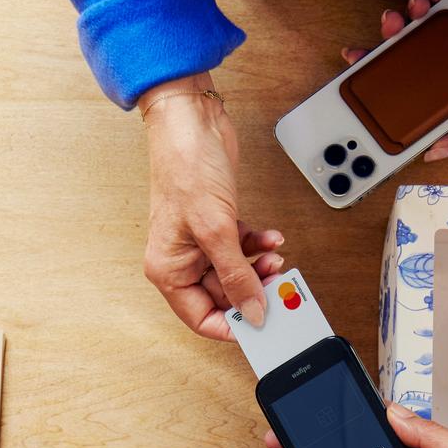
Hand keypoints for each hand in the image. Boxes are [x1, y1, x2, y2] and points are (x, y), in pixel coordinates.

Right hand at [140, 74, 286, 340]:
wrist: (192, 123)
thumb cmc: (185, 168)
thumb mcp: (216, 231)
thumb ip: (236, 276)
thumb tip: (252, 312)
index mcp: (169, 270)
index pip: (201, 317)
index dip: (232, 324)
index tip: (261, 324)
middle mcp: (183, 260)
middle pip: (224, 296)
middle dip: (253, 289)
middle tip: (278, 285)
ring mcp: (202, 241)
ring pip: (238, 272)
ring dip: (260, 267)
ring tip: (275, 257)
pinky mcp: (219, 224)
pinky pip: (243, 248)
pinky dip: (260, 244)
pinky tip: (271, 237)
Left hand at [341, 0, 447, 161]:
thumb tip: (428, 153)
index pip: (415, 103)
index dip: (385, 91)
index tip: (358, 75)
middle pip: (414, 64)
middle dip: (392, 47)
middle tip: (382, 31)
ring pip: (428, 35)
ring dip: (412, 21)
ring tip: (407, 10)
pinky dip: (437, 2)